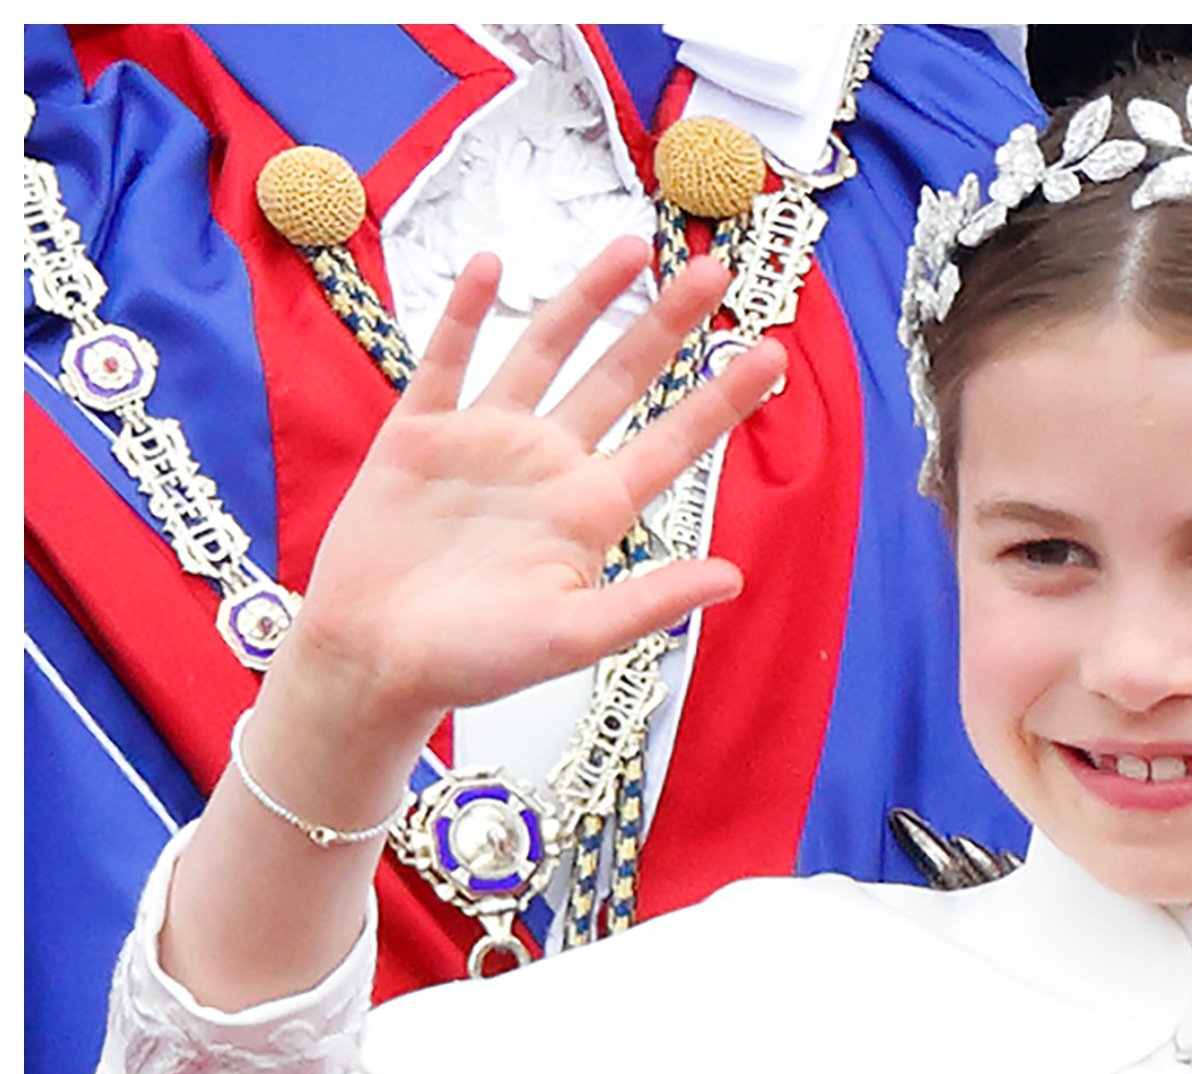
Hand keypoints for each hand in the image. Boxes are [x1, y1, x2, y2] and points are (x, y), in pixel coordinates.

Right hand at [282, 236, 787, 728]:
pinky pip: (446, 361)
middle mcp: (549, 464)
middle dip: (667, 324)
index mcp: (592, 510)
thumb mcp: (571, 636)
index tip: (772, 352)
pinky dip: (466, 313)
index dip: (722, 397)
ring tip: (633, 245)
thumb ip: (648, 602)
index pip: (673, 441)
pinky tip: (492, 265)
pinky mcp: (419, 436)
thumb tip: (732, 579)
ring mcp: (485, 442)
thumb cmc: (472, 662)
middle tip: (715, 270)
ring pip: (545, 350)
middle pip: (622, 377)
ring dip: (587, 297)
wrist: (371, 662)